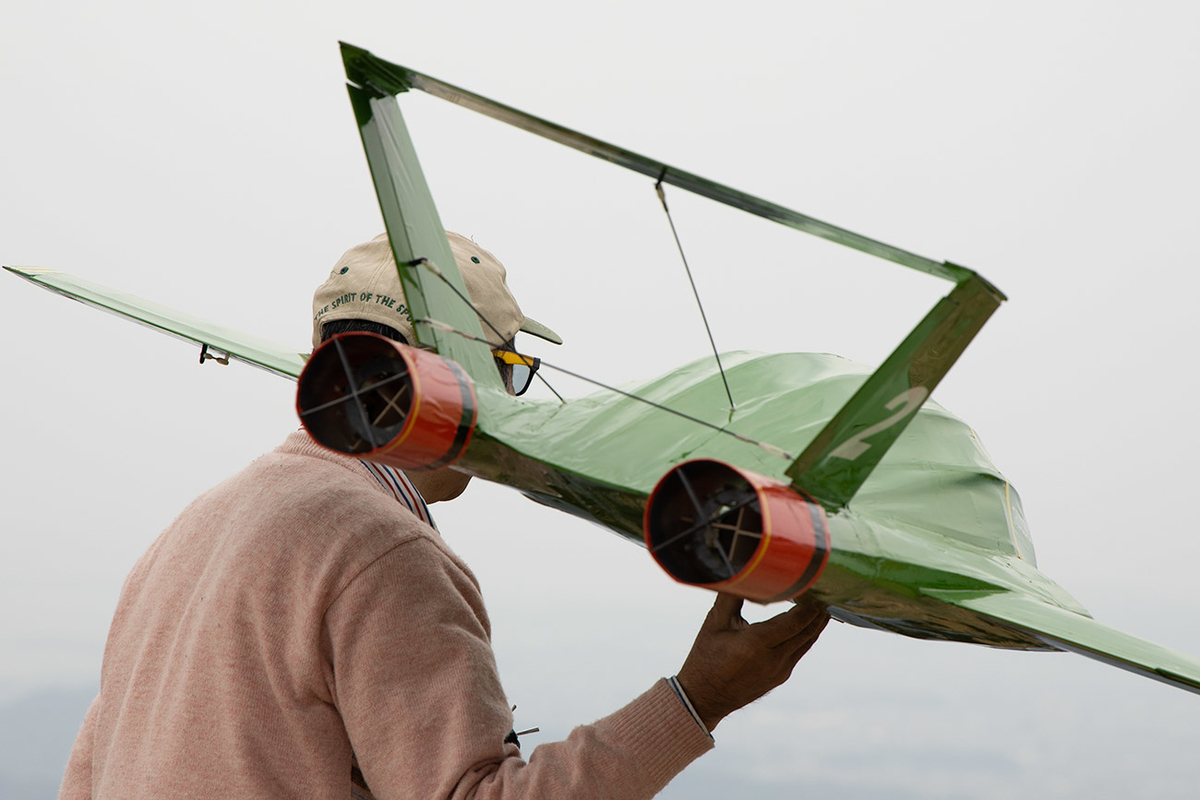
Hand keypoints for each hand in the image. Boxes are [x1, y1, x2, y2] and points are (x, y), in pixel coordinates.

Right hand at [676, 593, 828, 731]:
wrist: (704, 698)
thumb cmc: (705, 658)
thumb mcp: (714, 623)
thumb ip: (731, 596)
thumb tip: (741, 570)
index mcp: (755, 644)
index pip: (794, 622)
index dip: (809, 604)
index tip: (814, 586)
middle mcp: (773, 660)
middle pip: (807, 631)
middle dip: (818, 610)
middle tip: (825, 590)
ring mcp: (779, 671)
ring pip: (807, 642)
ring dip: (816, 622)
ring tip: (823, 603)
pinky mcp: (781, 676)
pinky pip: (800, 651)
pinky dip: (807, 634)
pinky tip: (808, 622)